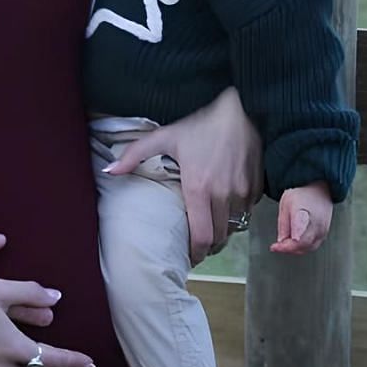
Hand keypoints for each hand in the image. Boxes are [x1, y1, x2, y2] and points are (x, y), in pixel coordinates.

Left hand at [103, 86, 261, 262]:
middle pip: (219, 237)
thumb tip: (109, 171)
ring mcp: (243, 192)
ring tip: (210, 227)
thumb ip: (135, 154)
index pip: (202, 237)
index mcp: (199, 189)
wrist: (240, 110)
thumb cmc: (200, 125)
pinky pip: (247, 211)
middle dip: (208, 245)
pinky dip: (237, 214)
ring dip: (223, 231)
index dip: (196, 253)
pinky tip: (226, 207)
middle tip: (197, 243)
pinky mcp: (257, 186)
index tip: (189, 256)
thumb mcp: (164, 136)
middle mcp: (223, 195)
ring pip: (234, 226)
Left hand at [271, 182, 333, 254]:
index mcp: (303, 211)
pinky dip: (303, 248)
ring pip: (308, 247)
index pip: (300, 225)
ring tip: (284, 245)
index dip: (295, 234)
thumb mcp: (285, 205)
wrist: (319, 190)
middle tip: (276, 247)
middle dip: (288, 248)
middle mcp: (316, 222)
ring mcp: (322, 229)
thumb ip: (283, 225)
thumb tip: (281, 241)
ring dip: (295, 250)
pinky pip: (313, 246)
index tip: (290, 240)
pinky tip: (295, 245)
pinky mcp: (324, 234)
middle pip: (303, 243)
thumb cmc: (302, 196)